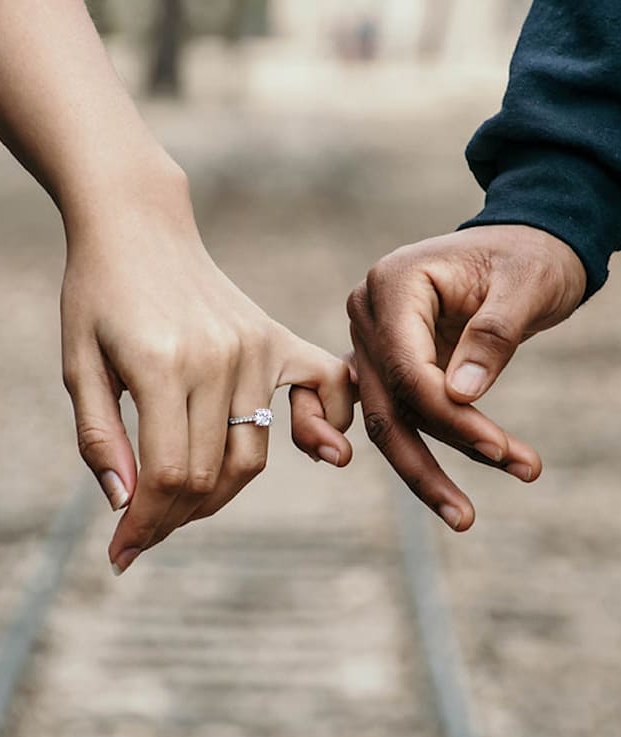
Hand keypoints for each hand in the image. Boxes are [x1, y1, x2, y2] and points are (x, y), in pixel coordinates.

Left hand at [60, 165, 353, 573]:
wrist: (138, 227)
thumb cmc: (97, 293)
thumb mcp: (78, 364)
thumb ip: (100, 437)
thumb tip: (126, 505)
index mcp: (160, 365)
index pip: (167, 475)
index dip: (144, 525)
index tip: (122, 553)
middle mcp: (219, 358)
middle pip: (210, 474)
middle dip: (173, 517)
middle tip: (144, 529)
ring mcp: (254, 347)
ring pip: (252, 454)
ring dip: (218, 493)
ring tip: (182, 500)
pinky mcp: (274, 337)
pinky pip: (323, 389)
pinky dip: (323, 426)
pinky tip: (315, 448)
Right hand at [341, 225, 586, 530]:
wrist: (520, 246)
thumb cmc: (527, 256)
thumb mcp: (525, 284)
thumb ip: (492, 336)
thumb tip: (461, 396)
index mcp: (392, 283)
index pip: (407, 366)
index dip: (449, 415)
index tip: (500, 448)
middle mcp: (368, 314)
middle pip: (386, 402)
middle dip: (426, 461)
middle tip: (466, 516)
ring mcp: (370, 340)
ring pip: (385, 418)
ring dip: (422, 466)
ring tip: (465, 514)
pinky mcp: (384, 362)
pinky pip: (386, 411)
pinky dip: (404, 446)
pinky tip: (421, 485)